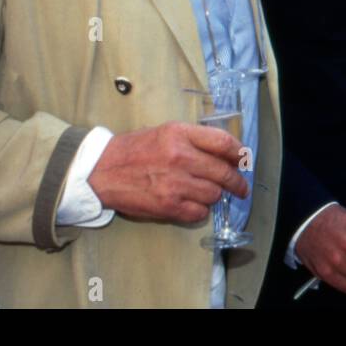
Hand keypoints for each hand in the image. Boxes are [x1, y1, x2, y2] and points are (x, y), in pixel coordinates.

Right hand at [88, 121, 247, 223]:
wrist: (102, 172)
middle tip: (241, 188)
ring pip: (214, 194)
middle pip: (224, 172)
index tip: (243, 160)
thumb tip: (224, 152)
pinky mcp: (169, 205)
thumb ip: (192, 139)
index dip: (239, 153)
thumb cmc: (132, 150)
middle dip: (237, 183)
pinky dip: (200, 211)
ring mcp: (175, 183)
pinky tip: (192, 204)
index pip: (223, 142)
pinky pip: (199, 213)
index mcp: (179, 134)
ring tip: (206, 193)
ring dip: (214, 196)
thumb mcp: (164, 132)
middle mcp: (180, 157)